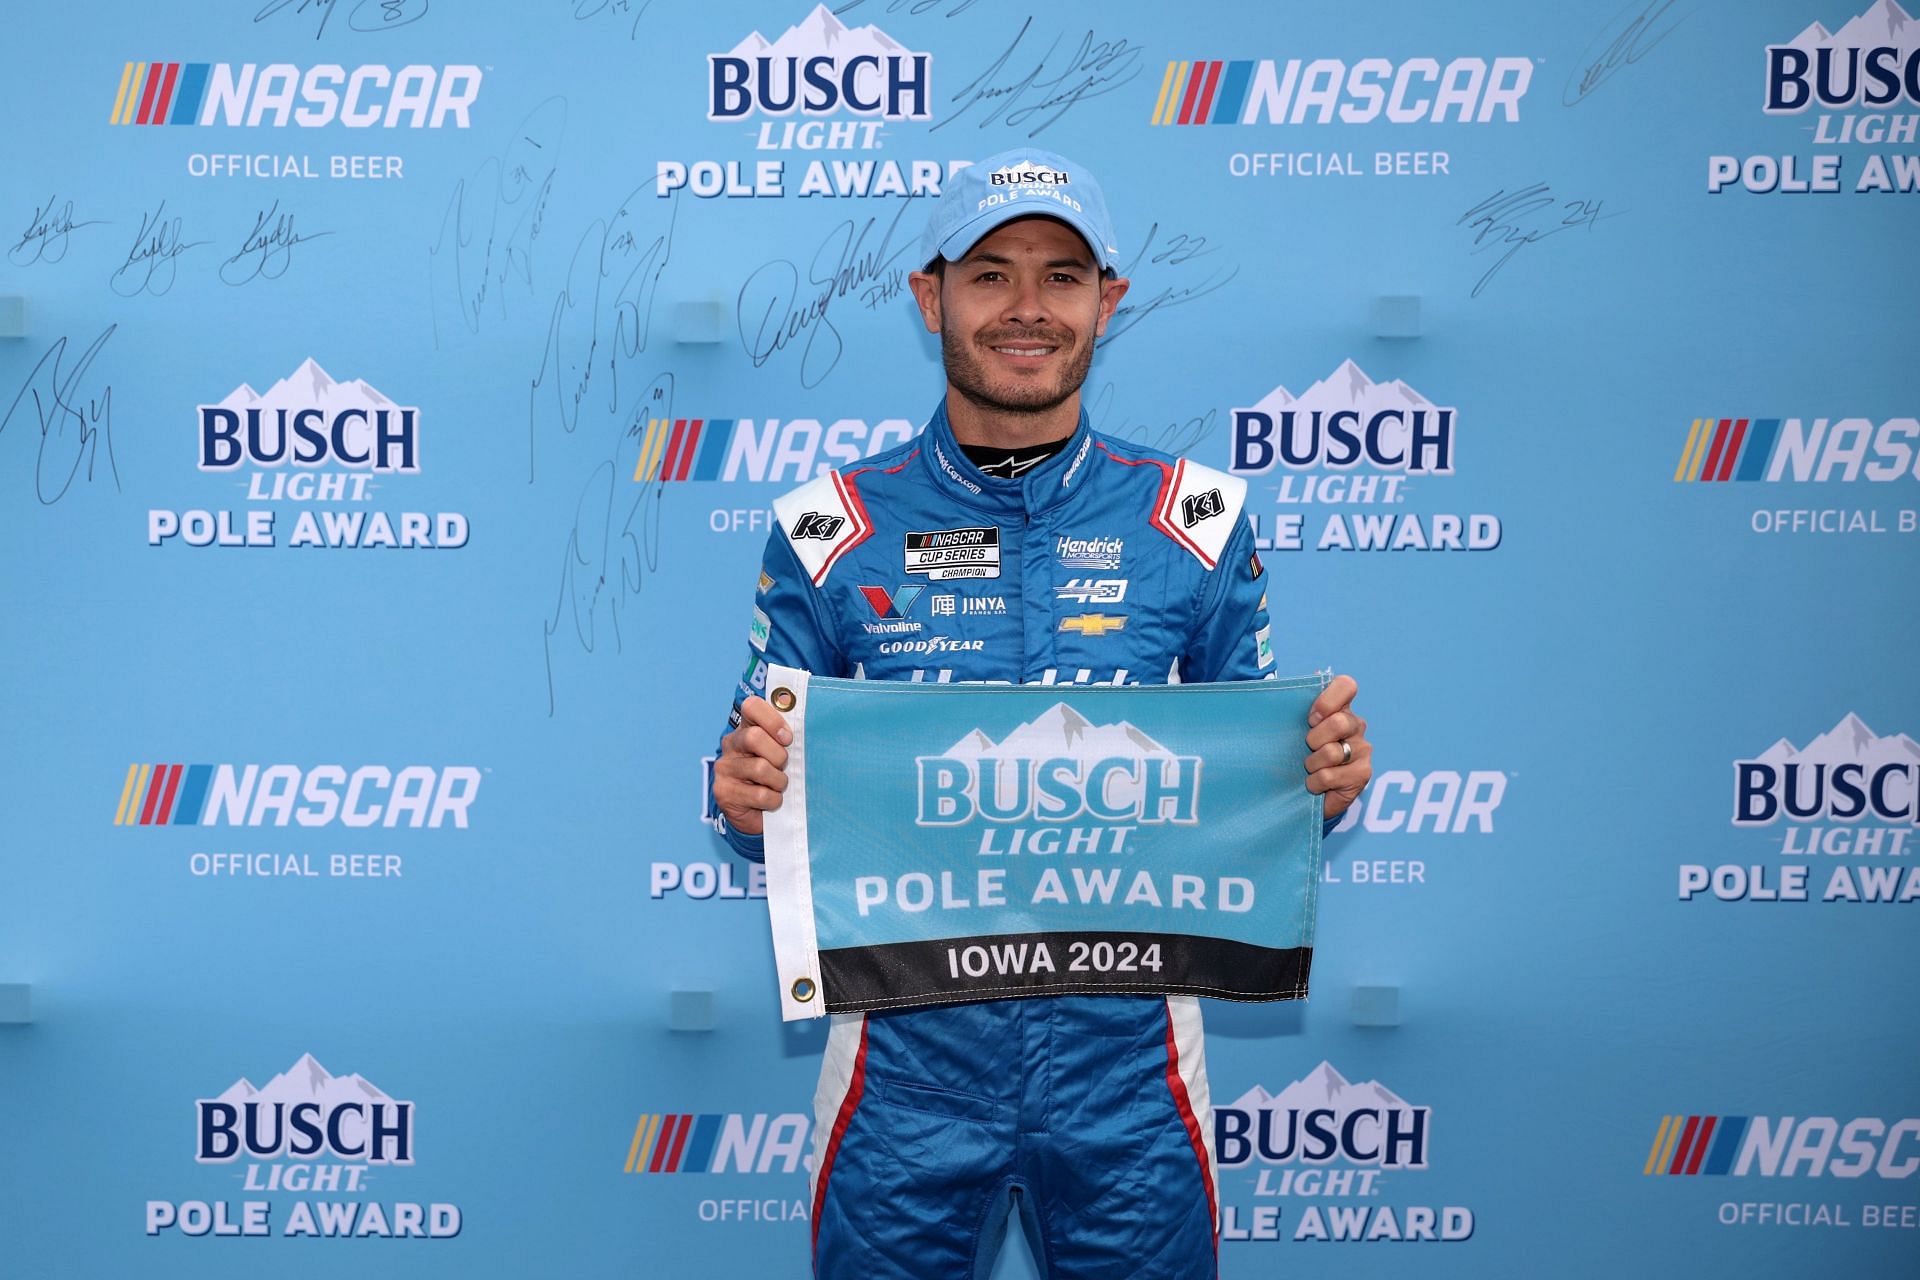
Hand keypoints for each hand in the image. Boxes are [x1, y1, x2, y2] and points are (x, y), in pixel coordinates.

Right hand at [714, 695, 792, 836]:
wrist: (760, 815)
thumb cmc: (776, 778)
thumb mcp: (782, 754)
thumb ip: (787, 740)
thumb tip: (808, 729)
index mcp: (746, 728)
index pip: (751, 706)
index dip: (772, 720)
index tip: (787, 738)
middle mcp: (731, 744)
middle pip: (754, 737)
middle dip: (778, 755)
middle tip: (783, 767)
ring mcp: (724, 768)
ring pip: (759, 768)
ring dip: (779, 781)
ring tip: (778, 787)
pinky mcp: (723, 792)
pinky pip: (759, 794)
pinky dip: (773, 800)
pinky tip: (770, 801)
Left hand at [1304, 675, 1370, 820]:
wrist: (1309, 792)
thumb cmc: (1299, 754)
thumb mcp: (1293, 728)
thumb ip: (1297, 704)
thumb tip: (1312, 674)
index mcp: (1340, 708)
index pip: (1346, 685)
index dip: (1327, 700)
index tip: (1311, 718)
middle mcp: (1356, 725)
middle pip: (1339, 722)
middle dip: (1314, 739)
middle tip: (1307, 748)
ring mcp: (1363, 749)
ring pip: (1332, 752)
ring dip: (1312, 764)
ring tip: (1310, 768)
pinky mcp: (1363, 774)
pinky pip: (1329, 776)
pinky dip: (1314, 782)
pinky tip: (1314, 783)